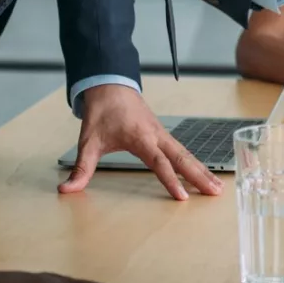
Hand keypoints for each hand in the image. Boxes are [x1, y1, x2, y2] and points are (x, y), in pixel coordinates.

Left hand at [60, 84, 221, 199]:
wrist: (110, 85)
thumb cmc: (101, 112)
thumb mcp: (88, 141)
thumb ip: (81, 168)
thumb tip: (66, 189)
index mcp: (141, 138)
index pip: (159, 163)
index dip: (170, 181)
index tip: (182, 197)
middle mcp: (156, 136)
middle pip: (183, 158)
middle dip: (200, 176)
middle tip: (215, 193)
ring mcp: (162, 134)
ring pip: (187, 154)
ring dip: (202, 170)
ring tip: (217, 187)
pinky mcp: (162, 134)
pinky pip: (183, 150)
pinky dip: (195, 162)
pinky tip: (203, 173)